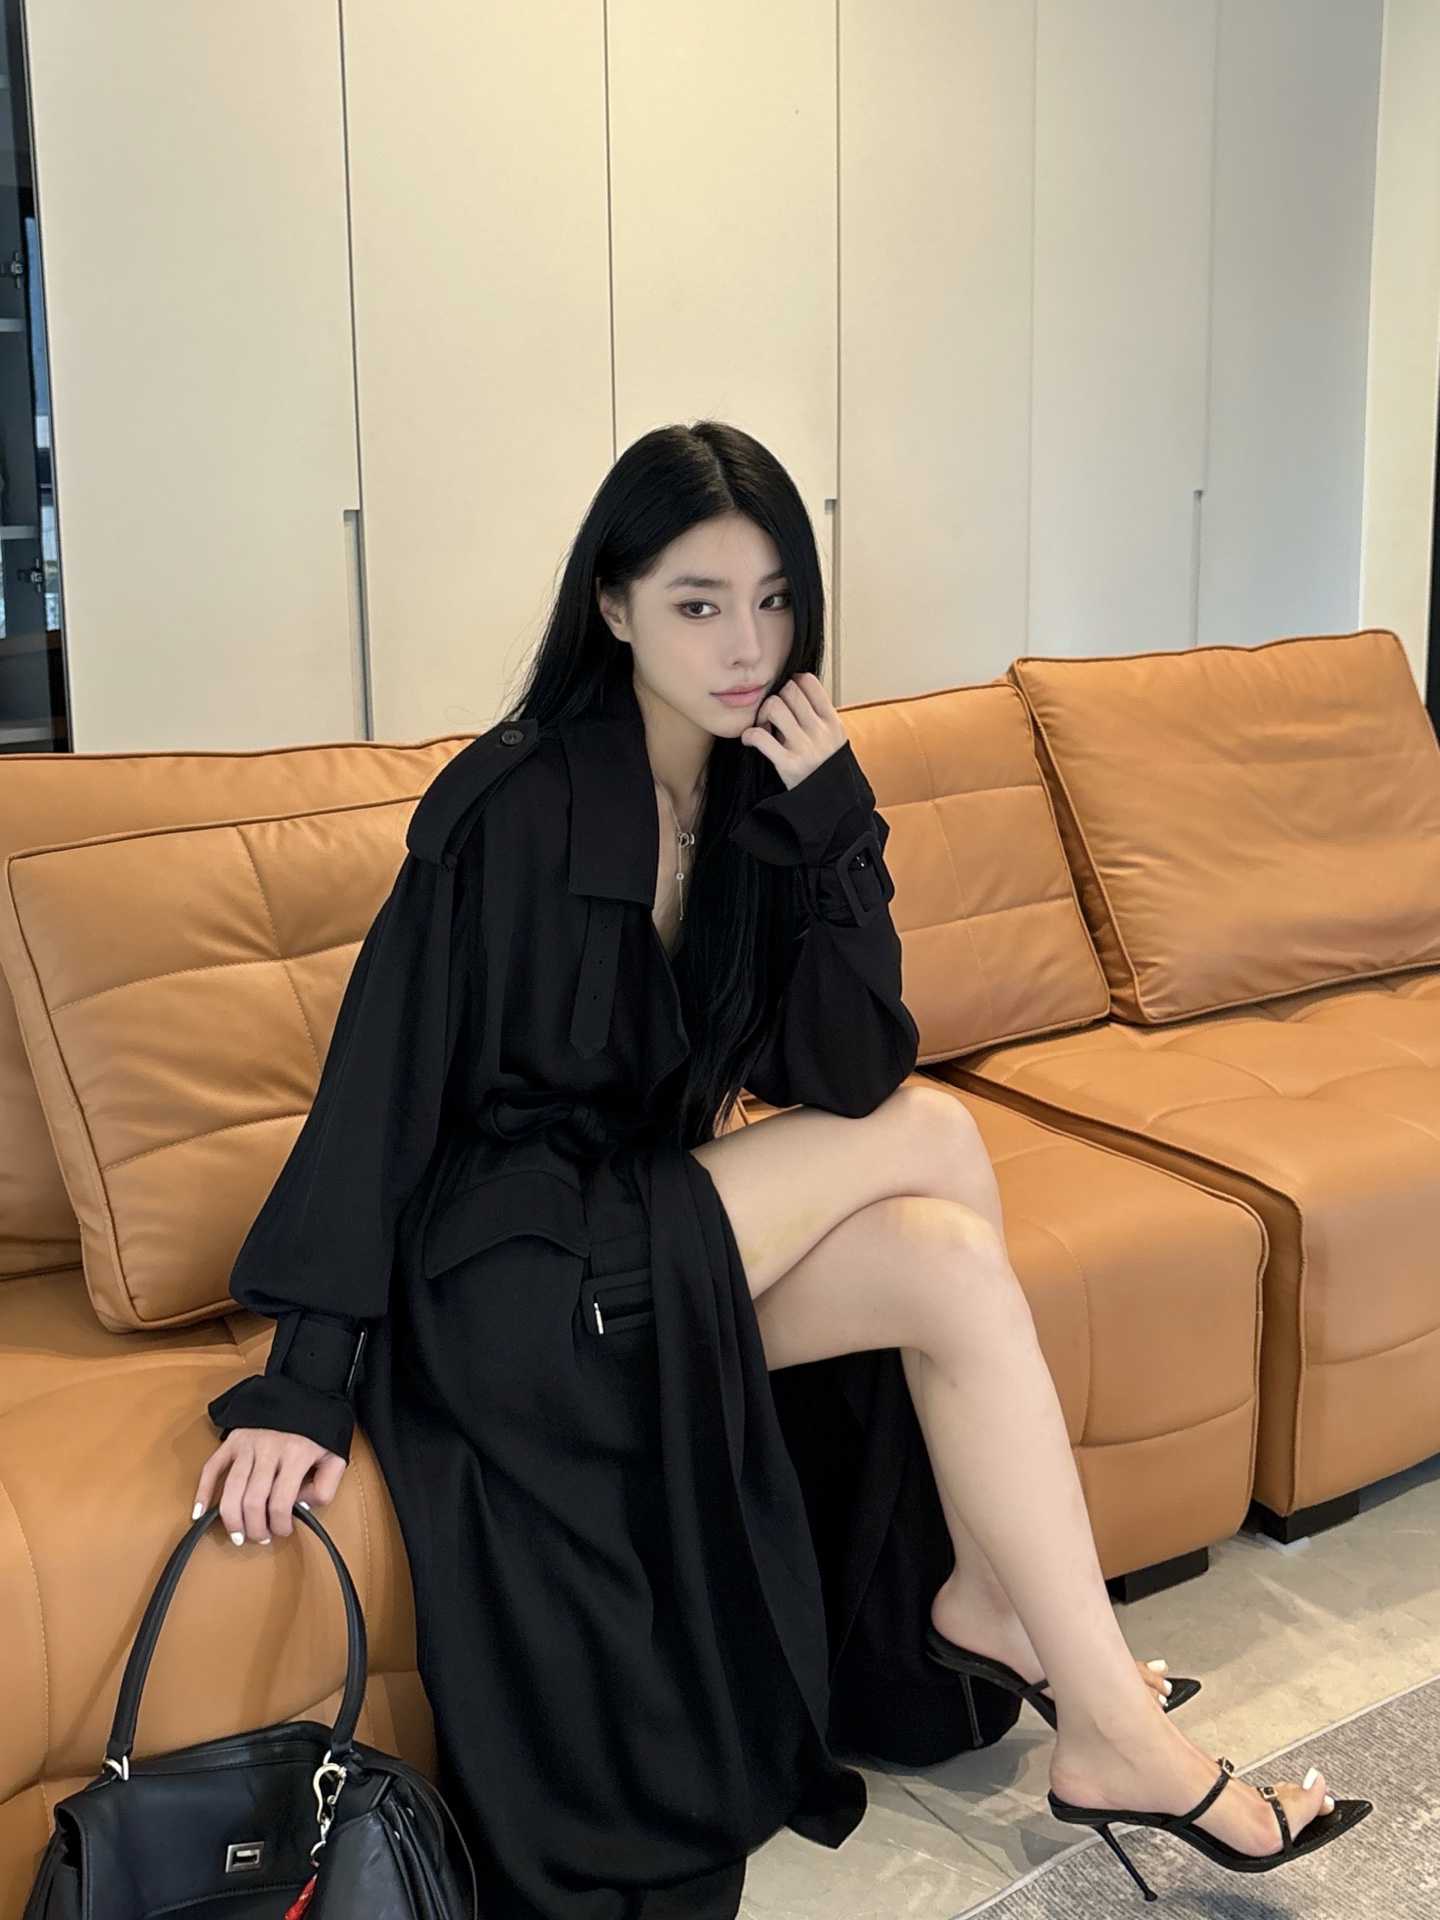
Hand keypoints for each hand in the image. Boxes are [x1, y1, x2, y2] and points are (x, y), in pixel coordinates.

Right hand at [194, 1429, 346, 1544]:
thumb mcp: (335, 1457)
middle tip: (260, 1536)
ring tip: (237, 1535)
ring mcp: (248, 1444)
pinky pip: (212, 1467)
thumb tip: (300, 1508)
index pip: (280, 1502)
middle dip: (255, 1527)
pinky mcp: (233, 1439)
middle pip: (252, 1501)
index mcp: (296, 1454)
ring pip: (231, 1489)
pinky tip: (200, 1512)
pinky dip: (203, 1491)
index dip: (280, 1525)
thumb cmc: (320, 1431)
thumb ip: (325, 1486)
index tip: (283, 1530)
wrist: (305, 1392)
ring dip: (231, 1518)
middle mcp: (269, 1449)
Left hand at [740, 672, 846, 790]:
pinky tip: (751, 741)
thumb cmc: (827, 773)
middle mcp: (821, 731)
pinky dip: (750, 735)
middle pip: (789, 690)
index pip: (809, 681)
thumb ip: (818, 720)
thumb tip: (794, 695)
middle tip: (770, 715)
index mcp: (832, 722)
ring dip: (761, 714)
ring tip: (763, 728)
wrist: (833, 808)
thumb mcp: (834, 742)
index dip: (792, 682)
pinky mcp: (788, 765)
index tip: (785, 696)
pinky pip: (761, 736)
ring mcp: (805, 748)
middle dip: (775, 698)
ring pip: (774, 706)